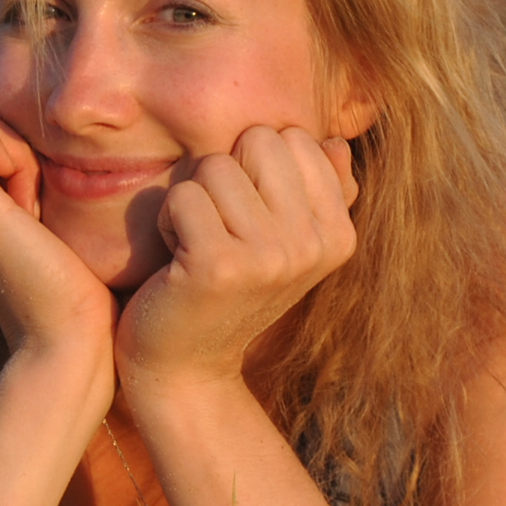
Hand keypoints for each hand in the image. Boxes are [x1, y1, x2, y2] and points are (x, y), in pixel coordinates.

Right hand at [0, 108, 117, 371]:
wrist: (68, 343)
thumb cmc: (72, 292)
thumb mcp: (41, 224)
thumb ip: (23, 185)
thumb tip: (30, 142)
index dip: (16, 157)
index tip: (40, 214)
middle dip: (18, 155)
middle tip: (39, 218)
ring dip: (18, 157)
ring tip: (35, 219)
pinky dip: (3, 146)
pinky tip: (28, 203)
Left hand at [115, 126, 358, 395]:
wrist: (187, 368)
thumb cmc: (228, 290)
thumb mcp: (282, 241)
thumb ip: (314, 189)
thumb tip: (334, 140)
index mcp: (338, 235)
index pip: (294, 138)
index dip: (256, 168)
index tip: (248, 220)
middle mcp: (312, 246)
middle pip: (258, 141)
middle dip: (226, 174)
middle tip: (220, 230)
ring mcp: (269, 257)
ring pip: (215, 165)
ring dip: (193, 200)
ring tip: (199, 246)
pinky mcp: (218, 265)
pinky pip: (183, 195)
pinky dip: (167, 220)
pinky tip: (177, 261)